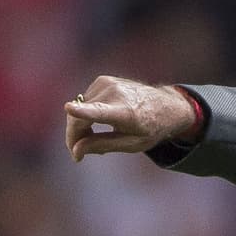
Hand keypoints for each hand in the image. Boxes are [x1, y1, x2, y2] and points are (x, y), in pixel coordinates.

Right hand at [64, 76, 195, 161]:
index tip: (68, 108)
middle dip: (73, 137)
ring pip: (78, 109)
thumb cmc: (150, 128)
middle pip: (78, 117)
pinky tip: (99, 122)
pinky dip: (86, 113)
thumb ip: (103, 146)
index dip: (82, 111)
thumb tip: (75, 151)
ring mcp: (107, 83)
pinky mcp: (102, 80)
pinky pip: (84, 101)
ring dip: (80, 126)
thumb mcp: (131, 144)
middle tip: (79, 154)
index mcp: (124, 112)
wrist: (166, 106)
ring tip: (96, 138)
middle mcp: (115, 94)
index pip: (100, 112)